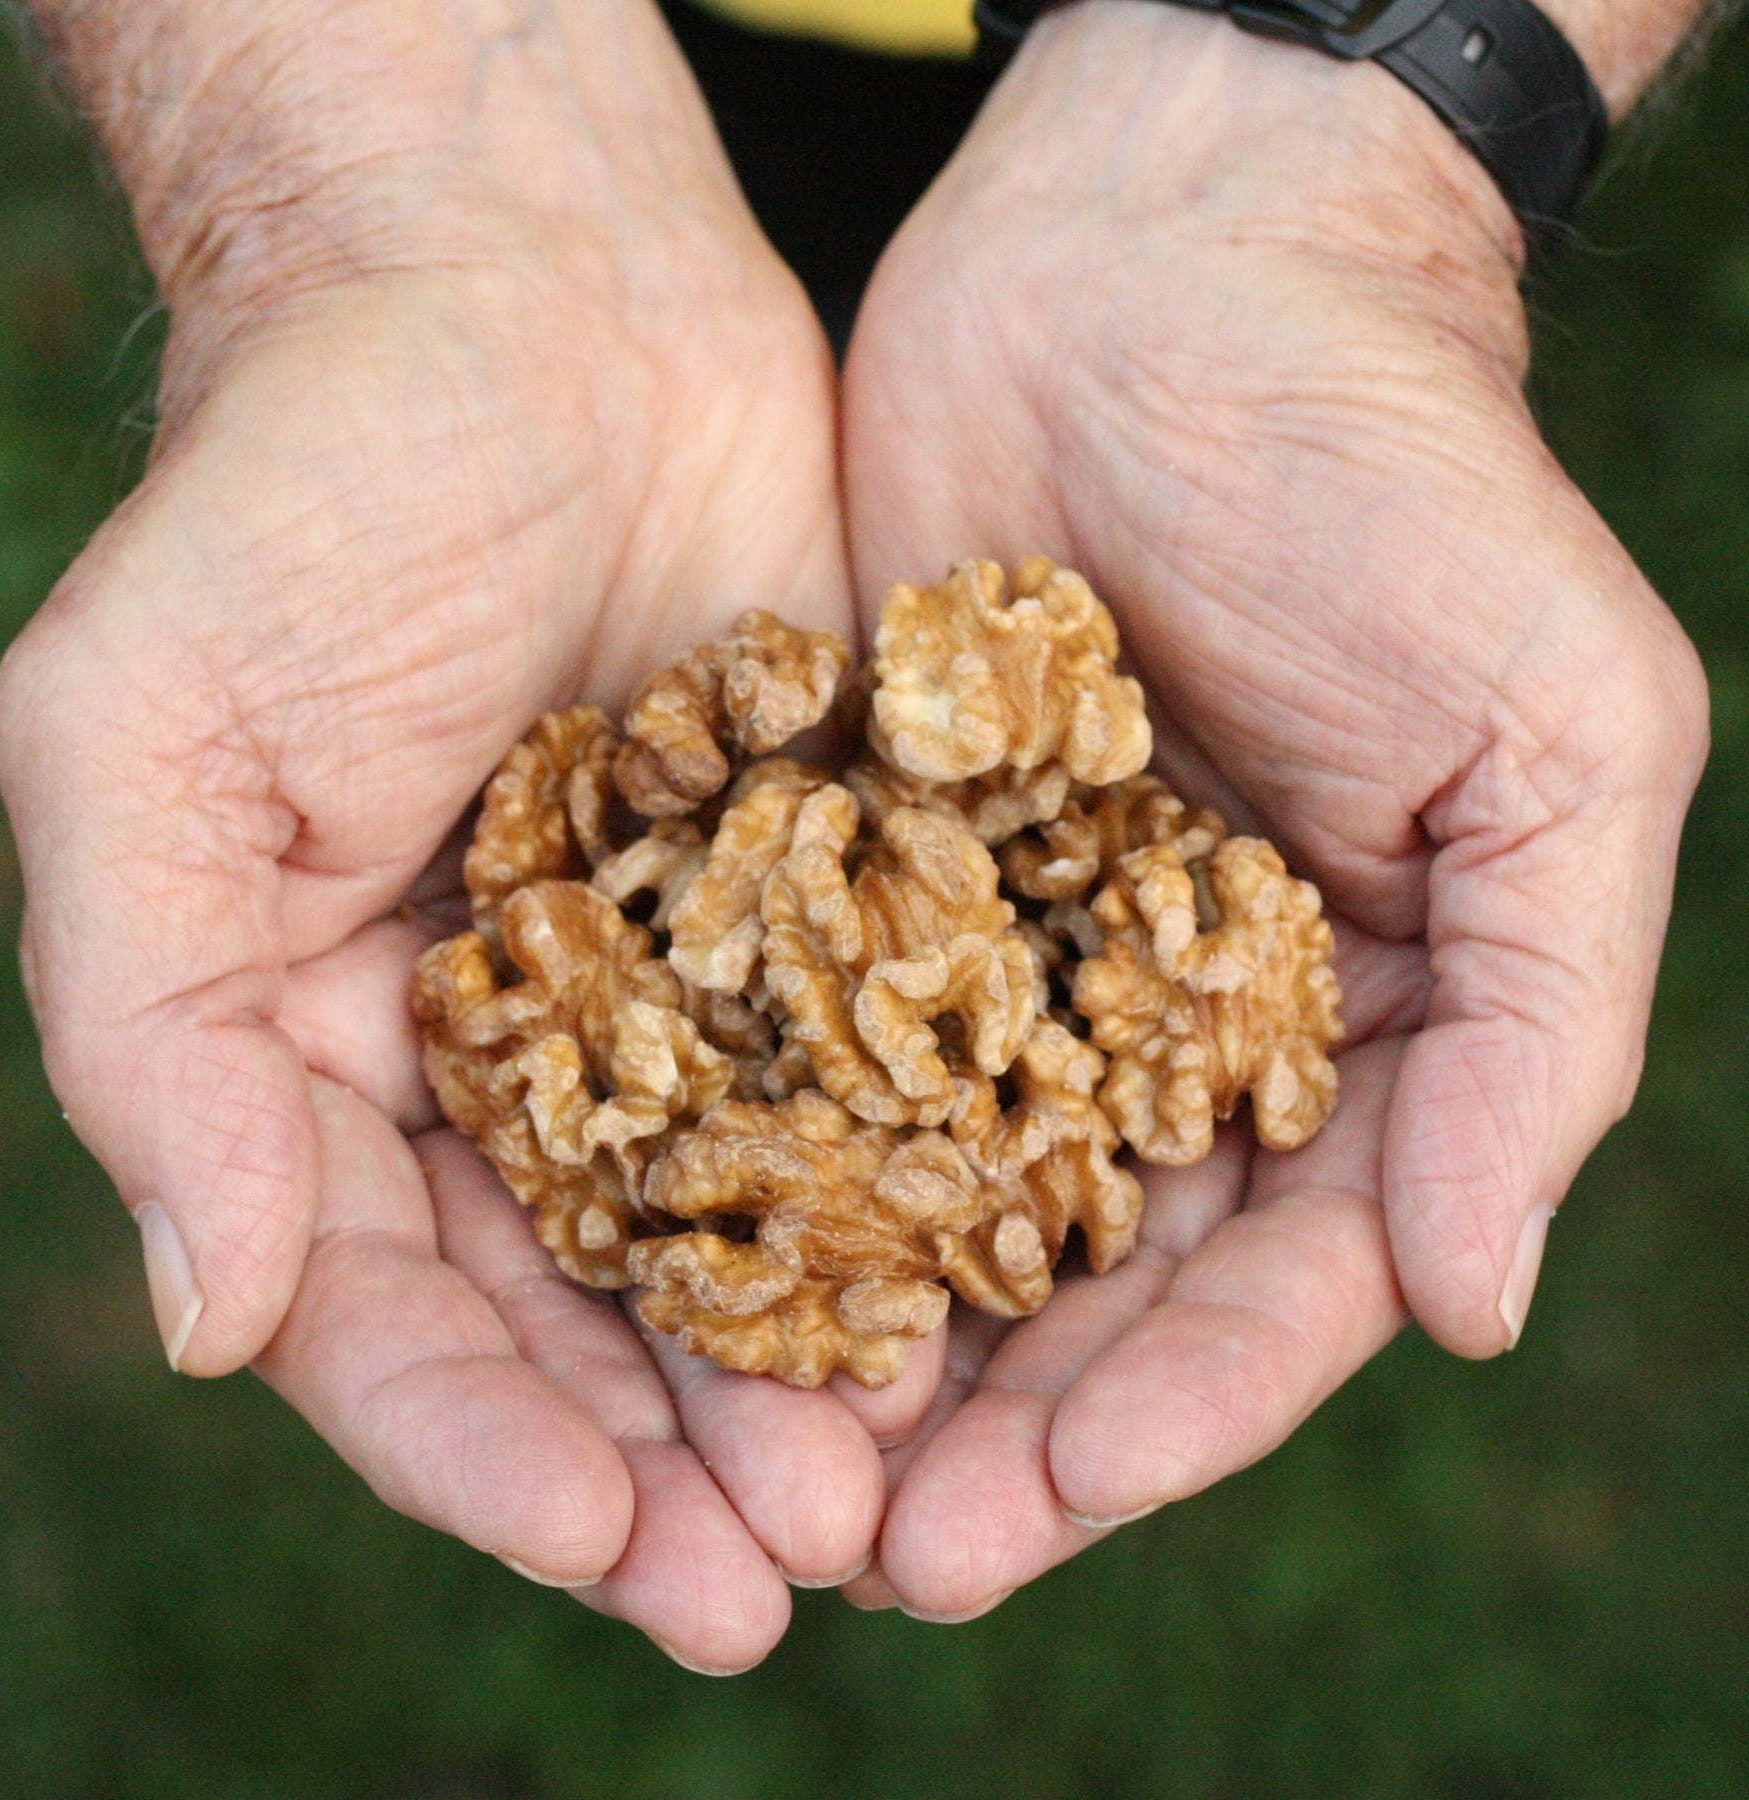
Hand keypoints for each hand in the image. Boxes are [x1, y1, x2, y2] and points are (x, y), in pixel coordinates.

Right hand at [0, 0, 927, 1671]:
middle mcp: (495, 1057)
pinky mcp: (810, 905)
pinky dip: (913, 1196)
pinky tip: (990, 1293)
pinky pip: (861, 1081)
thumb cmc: (305, 490)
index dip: (481, 1453)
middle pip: (574, 1319)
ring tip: (902, 1497)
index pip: (384, 1315)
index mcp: (313, 1055)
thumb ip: (148, 1030)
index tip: (607, 1554)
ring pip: (736, 1238)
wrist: (535, 300)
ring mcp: (666, 991)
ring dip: (805, 1376)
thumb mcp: (147, 738)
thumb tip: (208, 1320)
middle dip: (665, 1463)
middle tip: (784, 1583)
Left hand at [837, 3, 1708, 1617]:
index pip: (1275, 1271)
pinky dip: (762, 1153)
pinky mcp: (862, 860)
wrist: (1167, 258)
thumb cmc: (1397, 476)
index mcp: (1347, 1024)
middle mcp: (1167, 1018)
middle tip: (881, 1561)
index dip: (1179, 1406)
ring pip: (935, 1194)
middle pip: (1087, 1278)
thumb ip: (1543, 1027)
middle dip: (1002, 1426)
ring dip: (864, 1340)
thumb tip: (1476, 1303)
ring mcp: (1004, 947)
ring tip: (768, 1473)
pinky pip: (806, 1032)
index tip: (1061, 1506)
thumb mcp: (1557, 741)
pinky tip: (689, 1258)